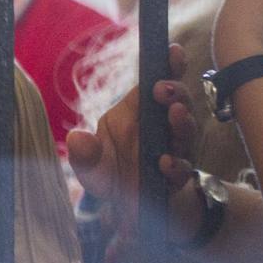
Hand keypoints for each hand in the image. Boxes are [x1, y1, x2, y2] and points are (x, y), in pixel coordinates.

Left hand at [66, 44, 200, 231]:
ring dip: (182, 122)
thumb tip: (77, 138)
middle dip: (175, 93)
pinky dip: (175, 164)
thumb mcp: (92, 167)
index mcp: (138, 113)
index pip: (157, 82)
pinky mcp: (179, 175)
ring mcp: (175, 149)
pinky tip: (165, 162)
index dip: (170, 65)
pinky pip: (183, 167)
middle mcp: (161, 127)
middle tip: (164, 90)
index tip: (173, 51)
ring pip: (186, 130)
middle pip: (178, 101)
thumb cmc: (113, 176)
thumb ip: (85, 154)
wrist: (134, 211)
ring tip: (174, 114)